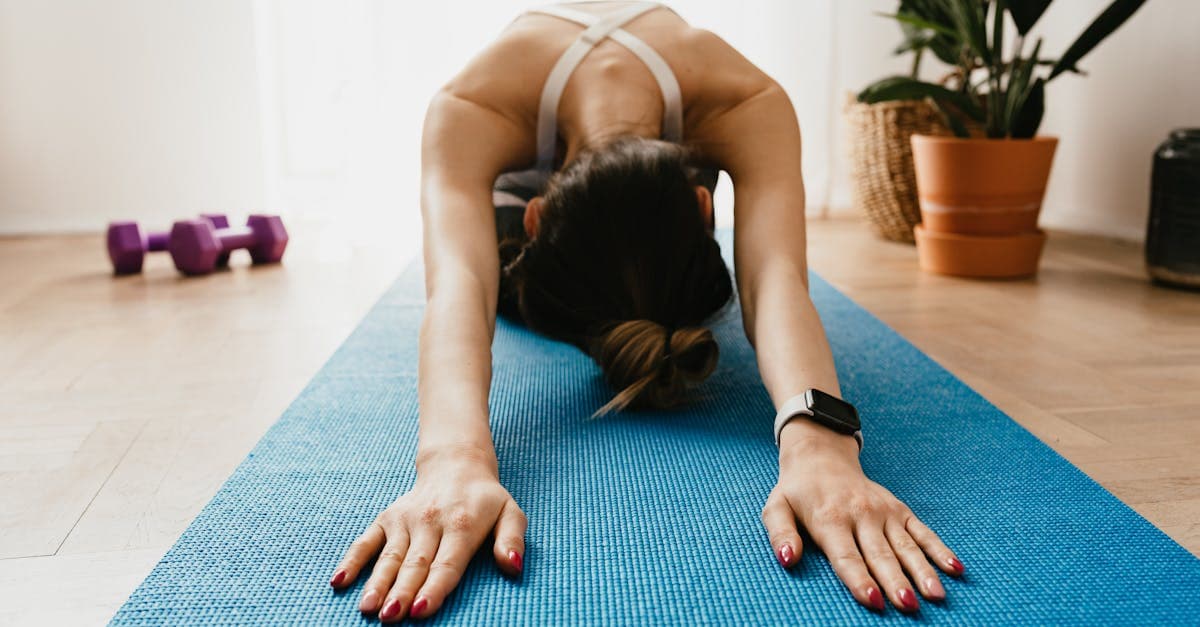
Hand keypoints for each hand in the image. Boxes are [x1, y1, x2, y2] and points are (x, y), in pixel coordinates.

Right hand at [329, 450, 526, 621]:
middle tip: (390, 617)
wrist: (456, 465)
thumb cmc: (486, 500)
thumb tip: (514, 567)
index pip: (447, 563)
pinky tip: (340, 581)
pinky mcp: (387, 518)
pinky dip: (352, 560)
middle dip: (402, 592)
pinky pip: (366, 541)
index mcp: (462, 524)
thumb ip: (512, 540)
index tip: (421, 610)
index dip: (434, 588)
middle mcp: (430, 521)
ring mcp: (405, 520)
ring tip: (367, 608)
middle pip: (415, 564)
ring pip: (389, 557)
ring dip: (377, 583)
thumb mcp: (511, 513)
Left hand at [762, 433, 964, 612]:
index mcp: (830, 518)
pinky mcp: (899, 509)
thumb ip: (780, 534)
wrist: (821, 456)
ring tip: (936, 595)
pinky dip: (939, 549)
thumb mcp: (776, 508)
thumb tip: (788, 560)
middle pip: (880, 555)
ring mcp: (884, 511)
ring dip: (922, 571)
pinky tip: (955, 568)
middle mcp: (861, 515)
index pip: (846, 556)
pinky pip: (922, 531)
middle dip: (896, 582)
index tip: (874, 601)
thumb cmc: (797, 491)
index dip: (859, 580)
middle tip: (909, 606)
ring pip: (906, 546)